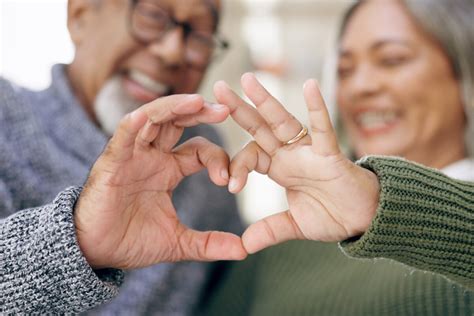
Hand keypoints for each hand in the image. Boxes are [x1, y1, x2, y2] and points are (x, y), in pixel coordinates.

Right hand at [74, 94, 246, 268]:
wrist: (95, 252)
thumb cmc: (131, 240)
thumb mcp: (177, 242)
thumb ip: (209, 243)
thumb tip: (244, 250)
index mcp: (169, 169)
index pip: (199, 150)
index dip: (217, 158)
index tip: (229, 180)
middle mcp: (152, 156)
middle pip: (178, 122)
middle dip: (200, 112)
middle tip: (225, 109)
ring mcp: (132, 155)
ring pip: (153, 119)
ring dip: (174, 107)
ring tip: (197, 101)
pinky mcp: (111, 162)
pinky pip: (123, 137)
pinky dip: (134, 124)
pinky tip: (146, 116)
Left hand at [214, 74, 379, 253]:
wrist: (364, 219)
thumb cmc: (332, 215)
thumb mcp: (295, 225)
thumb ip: (270, 230)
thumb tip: (244, 246)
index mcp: (279, 167)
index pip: (250, 155)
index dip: (237, 167)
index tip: (229, 187)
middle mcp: (290, 154)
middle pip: (259, 127)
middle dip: (239, 108)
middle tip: (218, 88)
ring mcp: (309, 151)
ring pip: (283, 121)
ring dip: (265, 100)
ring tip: (246, 79)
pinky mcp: (330, 154)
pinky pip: (323, 129)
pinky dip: (317, 109)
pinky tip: (310, 85)